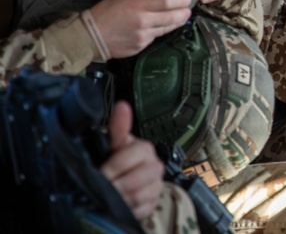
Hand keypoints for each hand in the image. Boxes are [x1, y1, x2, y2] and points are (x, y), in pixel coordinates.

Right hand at [90, 0, 191, 57]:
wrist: (89, 37)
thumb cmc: (103, 13)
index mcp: (138, 6)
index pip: (167, 1)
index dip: (181, 0)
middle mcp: (144, 21)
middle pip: (173, 17)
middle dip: (184, 13)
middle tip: (188, 9)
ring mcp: (143, 36)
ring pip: (167, 29)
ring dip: (176, 23)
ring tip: (181, 17)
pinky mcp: (141, 47)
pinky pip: (155, 37)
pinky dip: (159, 31)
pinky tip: (160, 27)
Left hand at [101, 101, 164, 220]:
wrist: (129, 179)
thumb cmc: (119, 158)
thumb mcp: (116, 143)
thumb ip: (118, 127)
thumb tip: (122, 105)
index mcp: (144, 149)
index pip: (132, 156)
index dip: (114, 166)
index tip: (103, 173)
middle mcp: (154, 166)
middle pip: (136, 178)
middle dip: (116, 185)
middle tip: (101, 188)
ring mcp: (156, 185)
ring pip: (139, 195)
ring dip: (121, 198)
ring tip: (109, 198)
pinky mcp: (154, 202)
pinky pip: (142, 208)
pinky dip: (128, 209)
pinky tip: (120, 205)